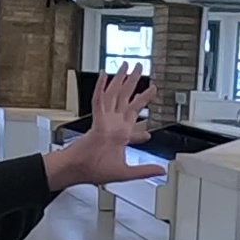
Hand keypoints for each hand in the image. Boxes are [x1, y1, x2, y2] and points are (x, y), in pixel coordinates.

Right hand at [44, 65, 163, 189]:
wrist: (78, 170)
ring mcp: (104, 121)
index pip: (134, 127)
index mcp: (120, 136)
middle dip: (135, 86)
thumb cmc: (95, 171)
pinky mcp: (96, 121)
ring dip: (121, 80)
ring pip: (115, 95)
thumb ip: (144, 171)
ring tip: (128, 67)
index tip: (149, 131)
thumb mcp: (126, 173)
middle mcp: (113, 125)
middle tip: (141, 72)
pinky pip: (99, 101)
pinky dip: (101, 88)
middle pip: (126, 100)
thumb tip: (161, 170)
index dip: (142, 129)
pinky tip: (104, 76)